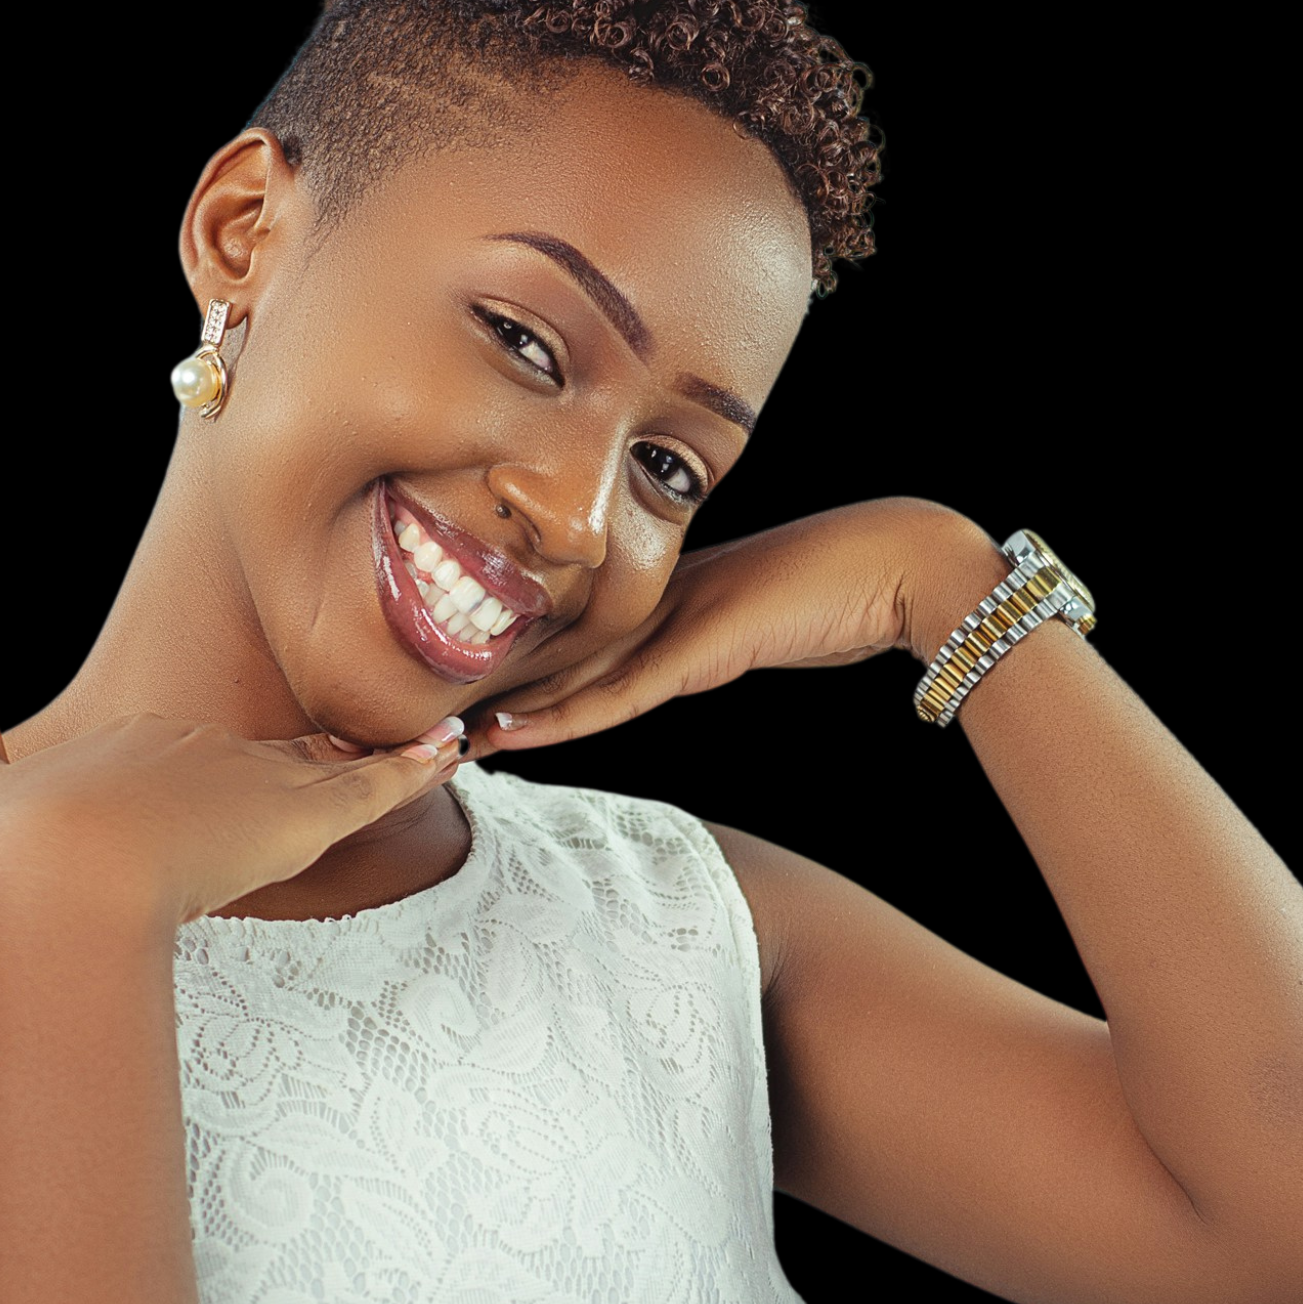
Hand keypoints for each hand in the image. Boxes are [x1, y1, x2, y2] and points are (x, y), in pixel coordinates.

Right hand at [0, 624, 463, 925]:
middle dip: (315, 752)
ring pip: (330, 762)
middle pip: (274, 751)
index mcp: (143, 742)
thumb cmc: (17, 842)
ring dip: (376, 753)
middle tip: (366, 744)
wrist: (65, 875)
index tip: (260, 767)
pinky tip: (454, 747)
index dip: (235, 763)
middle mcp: (208, 747)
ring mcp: (258, 776)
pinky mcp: (304, 812)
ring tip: (430, 740)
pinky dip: (416, 764)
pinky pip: (378, 782)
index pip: (206, 754)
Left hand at [463, 498, 1001, 754]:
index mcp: (655, 589)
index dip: (507, 659)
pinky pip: (612, 695)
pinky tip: (507, 737)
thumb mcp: (749, 621)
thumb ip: (701, 640)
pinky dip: (557, 720)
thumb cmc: (836, 591)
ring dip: (500, 707)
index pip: (564, 629)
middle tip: (409, 714)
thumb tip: (673, 660)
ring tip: (433, 735)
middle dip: (481, 681)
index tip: (450, 687)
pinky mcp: (693, 649)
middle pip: (546, 646)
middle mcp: (648, 600)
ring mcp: (668, 621)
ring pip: (564, 673)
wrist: (893, 566)